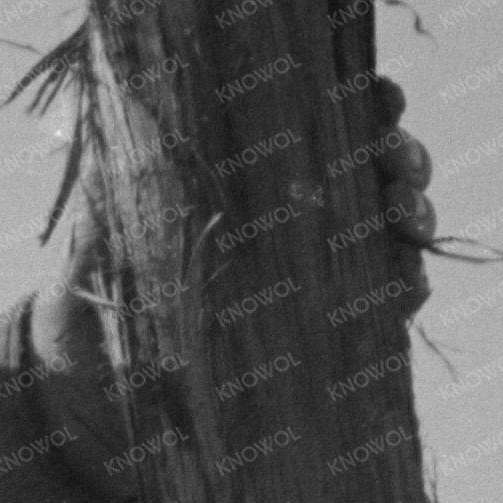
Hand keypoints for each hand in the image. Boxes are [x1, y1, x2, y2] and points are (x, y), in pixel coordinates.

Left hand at [28, 76, 440, 502]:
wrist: (90, 406)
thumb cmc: (94, 308)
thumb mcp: (101, 236)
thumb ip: (121, 181)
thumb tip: (128, 103)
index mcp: (244, 178)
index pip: (316, 123)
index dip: (360, 101)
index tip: (378, 95)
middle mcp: (286, 219)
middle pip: (368, 168)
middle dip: (400, 155)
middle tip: (399, 165)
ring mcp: (313, 274)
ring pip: (388, 228)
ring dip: (412, 214)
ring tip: (406, 217)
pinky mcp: (327, 334)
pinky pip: (384, 302)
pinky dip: (405, 287)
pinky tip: (405, 284)